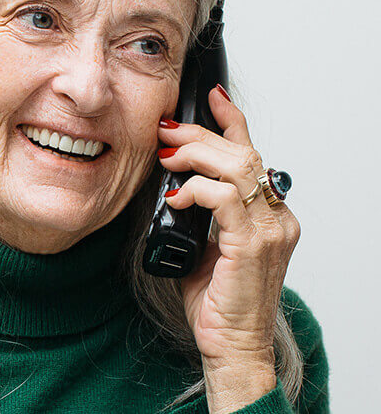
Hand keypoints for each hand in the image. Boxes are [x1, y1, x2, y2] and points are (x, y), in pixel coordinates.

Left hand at [156, 85, 300, 412]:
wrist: (232, 345)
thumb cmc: (217, 300)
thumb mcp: (203, 244)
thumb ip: (199, 212)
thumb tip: (170, 183)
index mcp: (267, 214)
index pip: (252, 154)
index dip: (231, 121)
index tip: (210, 97)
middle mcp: (276, 217)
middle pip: (241, 154)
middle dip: (200, 135)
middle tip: (166, 131)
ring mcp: (269, 230)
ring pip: (237, 168)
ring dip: (196, 156)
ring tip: (166, 159)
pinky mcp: (252, 245)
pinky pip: (225, 199)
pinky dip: (195, 190)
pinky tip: (174, 197)